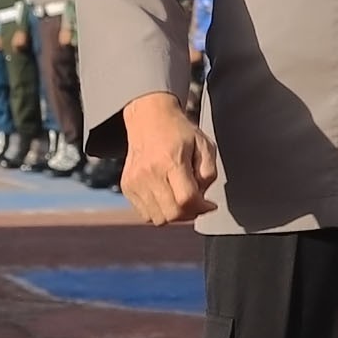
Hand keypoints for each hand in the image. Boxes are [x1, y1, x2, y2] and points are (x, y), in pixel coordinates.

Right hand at [119, 93, 217, 225]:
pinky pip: (145, 213)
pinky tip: (168, 197)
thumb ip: (208, 173)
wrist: (148, 119)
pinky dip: (159, 211)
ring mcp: (135, 182)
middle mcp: (150, 173)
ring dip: (174, 215)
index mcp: (171, 161)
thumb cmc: (179, 132)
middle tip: (197, 204)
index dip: (202, 208)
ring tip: (182, 199)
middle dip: (190, 214)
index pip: (186, 199)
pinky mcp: (127, 186)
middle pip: (172, 213)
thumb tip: (202, 199)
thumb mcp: (205, 145)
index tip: (210, 205)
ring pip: (157, 218)